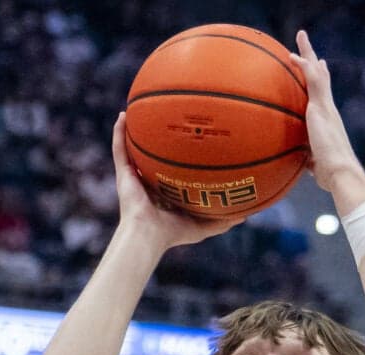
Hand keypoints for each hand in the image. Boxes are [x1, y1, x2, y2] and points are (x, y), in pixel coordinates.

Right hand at [110, 112, 246, 248]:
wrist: (148, 235)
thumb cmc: (173, 234)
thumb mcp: (202, 226)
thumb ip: (221, 221)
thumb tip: (246, 215)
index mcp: (163, 193)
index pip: (170, 172)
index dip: (177, 159)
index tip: (189, 141)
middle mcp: (148, 183)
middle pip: (152, 157)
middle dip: (157, 141)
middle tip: (167, 120)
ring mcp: (133, 178)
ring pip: (132, 149)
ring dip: (134, 130)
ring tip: (139, 109)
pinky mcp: (123, 175)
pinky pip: (119, 149)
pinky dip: (119, 132)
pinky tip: (123, 115)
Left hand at [290, 31, 364, 195]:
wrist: (340, 173)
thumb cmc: (331, 175)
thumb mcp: (318, 165)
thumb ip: (312, 160)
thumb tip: (307, 165)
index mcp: (328, 121)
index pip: (324, 95)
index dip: (322, 80)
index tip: (320, 65)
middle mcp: (329, 110)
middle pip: (321, 78)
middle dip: (314, 60)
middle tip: (307, 43)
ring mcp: (326, 107)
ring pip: (317, 72)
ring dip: (308, 53)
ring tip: (301, 35)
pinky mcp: (321, 108)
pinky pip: (312, 81)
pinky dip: (303, 67)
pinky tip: (292, 56)